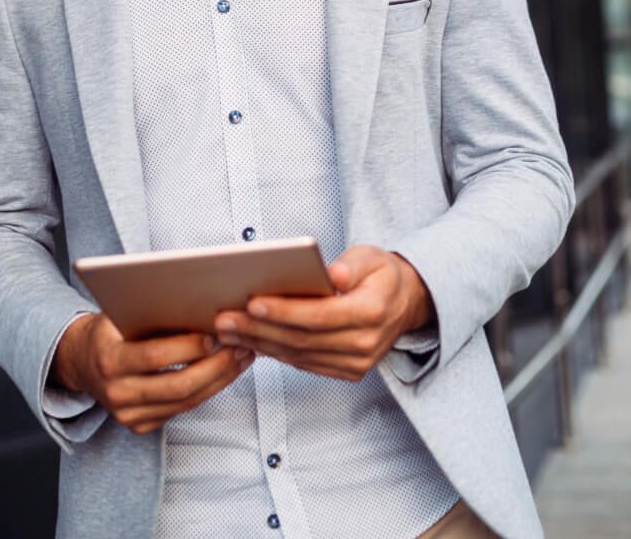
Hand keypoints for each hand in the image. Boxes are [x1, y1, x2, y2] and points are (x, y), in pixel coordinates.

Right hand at [49, 312, 253, 433]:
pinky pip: (181, 410)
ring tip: (241, 356)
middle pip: (177, 386)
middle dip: (216, 367)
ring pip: (185, 402)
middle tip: (240, 346)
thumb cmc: (110, 330)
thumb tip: (203, 306)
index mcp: (109, 360)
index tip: (214, 334)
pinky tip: (226, 372)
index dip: (188, 347)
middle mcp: (116, 392)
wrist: (82, 361)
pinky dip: (208, 390)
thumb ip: (155, 314)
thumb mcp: (123, 315)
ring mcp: (127, 414)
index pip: (155, 356)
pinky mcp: (139, 425)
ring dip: (220, 379)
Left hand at [213, 246, 434, 382]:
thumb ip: (352, 266)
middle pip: (303, 340)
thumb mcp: (372, 257)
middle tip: (225, 319)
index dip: (285, 311)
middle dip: (260, 329)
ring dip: (260, 344)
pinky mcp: (347, 372)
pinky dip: (275, 353)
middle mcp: (365, 344)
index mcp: (373, 312)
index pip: (321, 316)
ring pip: (299, 356)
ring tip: (228, 331)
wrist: (406, 304)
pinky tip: (252, 341)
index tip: (253, 302)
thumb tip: (331, 275)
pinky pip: (304, 364)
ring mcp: (356, 363)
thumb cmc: (383, 275)